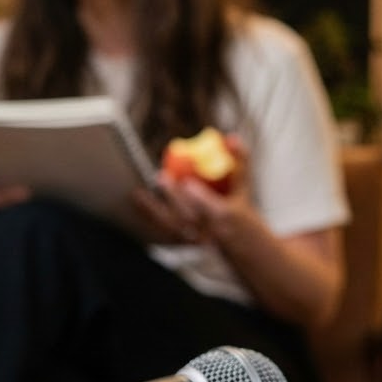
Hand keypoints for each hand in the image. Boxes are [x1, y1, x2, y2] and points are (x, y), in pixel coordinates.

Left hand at [132, 135, 250, 244]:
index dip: (200, 199)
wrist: (243, 244)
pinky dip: (151, 217)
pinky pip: (164, 230)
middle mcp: (212, 232)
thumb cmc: (242, 208)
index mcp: (229, 218)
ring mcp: (197, 240)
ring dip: (155, 211)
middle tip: (161, 177)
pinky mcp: (185, 243)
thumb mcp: (244, 185)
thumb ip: (240, 160)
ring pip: (174, 227)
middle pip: (191, 218)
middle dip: (175, 199)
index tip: (187, 183)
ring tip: (139, 194)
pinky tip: (138, 202)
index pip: (214, 211)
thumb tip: (231, 137)